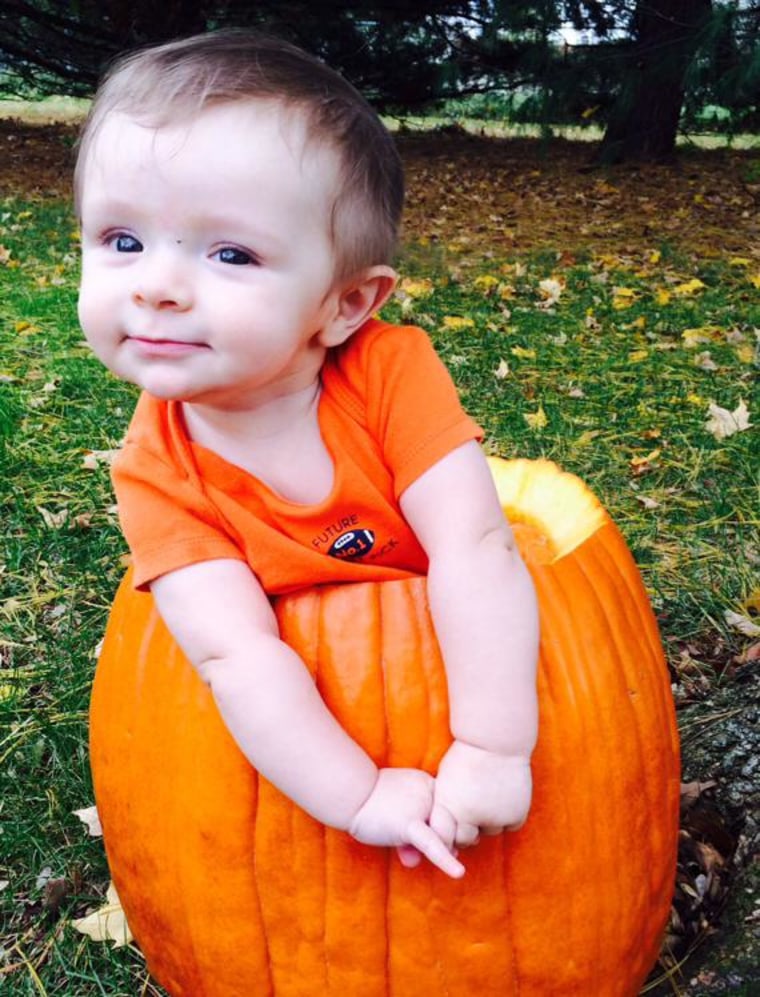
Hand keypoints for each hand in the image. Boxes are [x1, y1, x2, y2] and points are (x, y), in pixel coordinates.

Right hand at [349, 768, 464, 877]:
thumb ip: (409, 831)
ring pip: (445, 837)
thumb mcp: (395, 812)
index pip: (448, 813)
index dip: (438, 829)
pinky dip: (446, 860)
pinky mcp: (409, 824)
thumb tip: (414, 859)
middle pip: (451, 826)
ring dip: (436, 851)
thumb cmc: (367, 802)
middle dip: (441, 842)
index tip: (420, 834)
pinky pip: (432, 845)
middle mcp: (430, 793)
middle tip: (412, 848)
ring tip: (407, 851)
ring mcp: (421, 807)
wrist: (348, 792)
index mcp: (428, 784)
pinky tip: (458, 873)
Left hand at [431, 740, 532, 848]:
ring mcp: (495, 818)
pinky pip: (510, 825)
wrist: (496, 740)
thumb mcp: (446, 779)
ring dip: (489, 820)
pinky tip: (503, 796)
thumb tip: (447, 832)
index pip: (443, 838)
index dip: (446, 833)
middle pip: (467, 839)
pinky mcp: (516, 815)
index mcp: (449, 807)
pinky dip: (507, 815)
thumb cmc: (466, 756)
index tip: (450, 822)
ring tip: (488, 794)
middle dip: (467, 828)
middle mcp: (471, 818)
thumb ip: (445, 807)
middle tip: (471, 805)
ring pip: (490, 831)